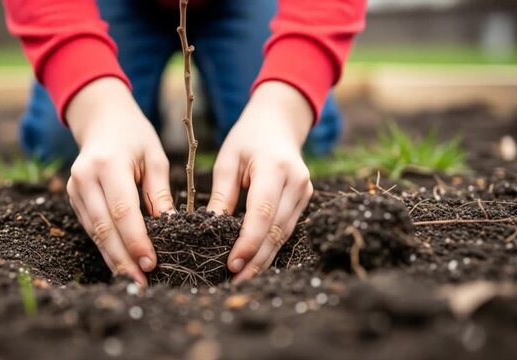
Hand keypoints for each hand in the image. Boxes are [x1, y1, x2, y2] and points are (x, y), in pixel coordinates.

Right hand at [66, 77, 173, 284]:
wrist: (102, 119)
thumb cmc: (135, 136)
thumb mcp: (155, 158)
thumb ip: (159, 193)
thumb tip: (169, 227)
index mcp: (108, 164)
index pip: (122, 210)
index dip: (136, 240)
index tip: (152, 262)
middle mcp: (85, 178)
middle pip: (104, 228)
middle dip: (123, 259)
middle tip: (142, 283)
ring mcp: (75, 189)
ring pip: (95, 233)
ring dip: (114, 259)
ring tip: (134, 280)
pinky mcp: (73, 197)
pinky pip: (91, 228)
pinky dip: (107, 247)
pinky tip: (122, 264)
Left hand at [207, 81, 314, 281]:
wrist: (278, 122)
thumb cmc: (247, 139)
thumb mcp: (227, 160)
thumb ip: (222, 194)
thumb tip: (211, 228)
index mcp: (274, 167)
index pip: (263, 212)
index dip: (249, 241)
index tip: (232, 263)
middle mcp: (296, 181)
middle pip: (276, 229)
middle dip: (256, 259)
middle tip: (235, 281)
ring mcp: (305, 191)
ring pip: (284, 234)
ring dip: (264, 258)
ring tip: (243, 278)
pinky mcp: (305, 199)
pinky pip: (287, 228)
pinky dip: (271, 246)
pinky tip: (256, 261)